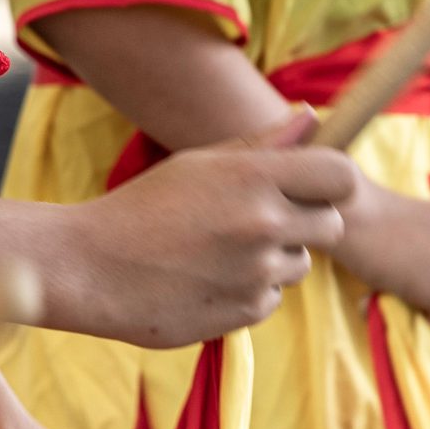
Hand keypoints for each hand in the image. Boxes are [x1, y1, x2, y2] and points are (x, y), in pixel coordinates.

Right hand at [50, 111, 355, 347]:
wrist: (89, 268)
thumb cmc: (143, 207)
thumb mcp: (199, 164)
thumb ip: (263, 145)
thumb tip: (312, 117)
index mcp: (253, 176)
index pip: (340, 175)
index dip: (332, 181)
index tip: (314, 186)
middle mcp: (263, 223)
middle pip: (332, 224)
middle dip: (308, 223)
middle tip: (263, 221)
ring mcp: (257, 271)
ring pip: (301, 264)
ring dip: (276, 259)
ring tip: (221, 251)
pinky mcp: (246, 311)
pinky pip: (272, 298)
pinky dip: (250, 291)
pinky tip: (208, 279)